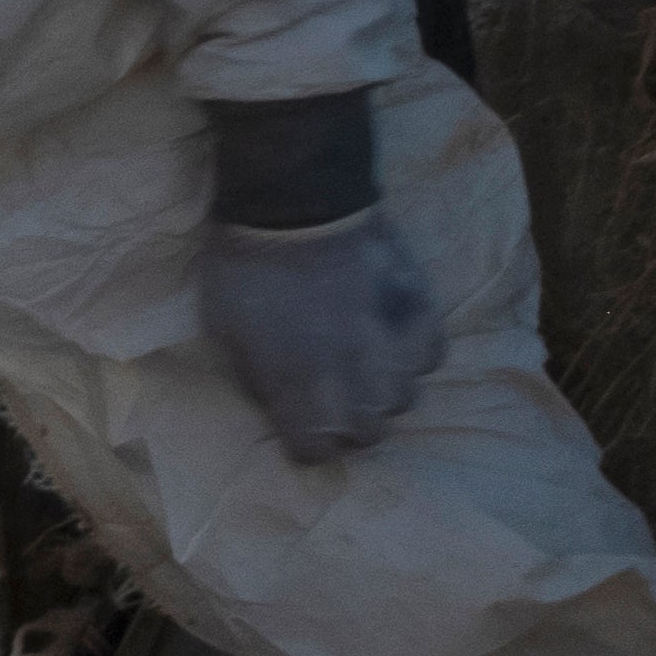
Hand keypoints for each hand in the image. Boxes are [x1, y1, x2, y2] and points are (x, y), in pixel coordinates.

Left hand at [197, 206, 442, 462]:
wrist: (294, 203)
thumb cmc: (245, 267)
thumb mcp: (224, 332)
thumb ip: (256, 378)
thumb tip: (278, 406)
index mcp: (298, 386)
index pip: (316, 452)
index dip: (307, 445)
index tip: (300, 428)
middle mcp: (352, 376)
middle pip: (369, 435)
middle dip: (350, 426)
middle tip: (336, 402)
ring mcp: (391, 343)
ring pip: (405, 399)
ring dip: (384, 392)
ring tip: (367, 370)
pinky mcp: (419, 310)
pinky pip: (432, 356)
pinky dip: (414, 357)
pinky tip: (395, 343)